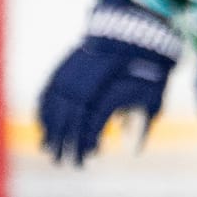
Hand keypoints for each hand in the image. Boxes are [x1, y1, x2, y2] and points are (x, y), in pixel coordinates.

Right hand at [38, 3, 181, 165]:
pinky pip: (47, 92)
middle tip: (60, 162)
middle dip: (63, 142)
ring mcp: (73, 73)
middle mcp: (88, 81)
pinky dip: (43, 111)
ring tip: (48, 149)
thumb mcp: (154, 97)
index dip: (88, 142)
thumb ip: (141, 125)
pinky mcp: (63, 67)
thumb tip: (133, 152)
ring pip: (55, 106)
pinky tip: (43, 126)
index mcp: (112, 88)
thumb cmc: (148, 70)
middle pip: (70, 117)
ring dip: (49, 130)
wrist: (134, 34)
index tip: (88, 158)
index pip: (93, 122)